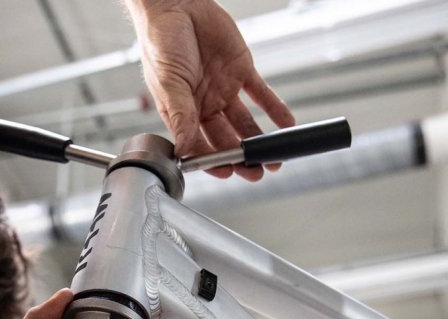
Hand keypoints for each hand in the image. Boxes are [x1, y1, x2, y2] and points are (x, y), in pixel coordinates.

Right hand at [126, 0, 294, 179]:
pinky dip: (275, 109)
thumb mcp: (168, 84)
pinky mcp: (240, 70)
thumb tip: (183, 149)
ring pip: (245, 122)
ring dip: (259, 141)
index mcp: (182, 113)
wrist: (177, 5)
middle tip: (256, 173)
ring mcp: (223, 89)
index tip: (229, 173)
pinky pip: (261, 94)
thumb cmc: (161, 43)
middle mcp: (204, 105)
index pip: (200, 145)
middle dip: (241, 158)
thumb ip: (180, 117)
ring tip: (274, 159)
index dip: (215, 161)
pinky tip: (286, 124)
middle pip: (226, 139)